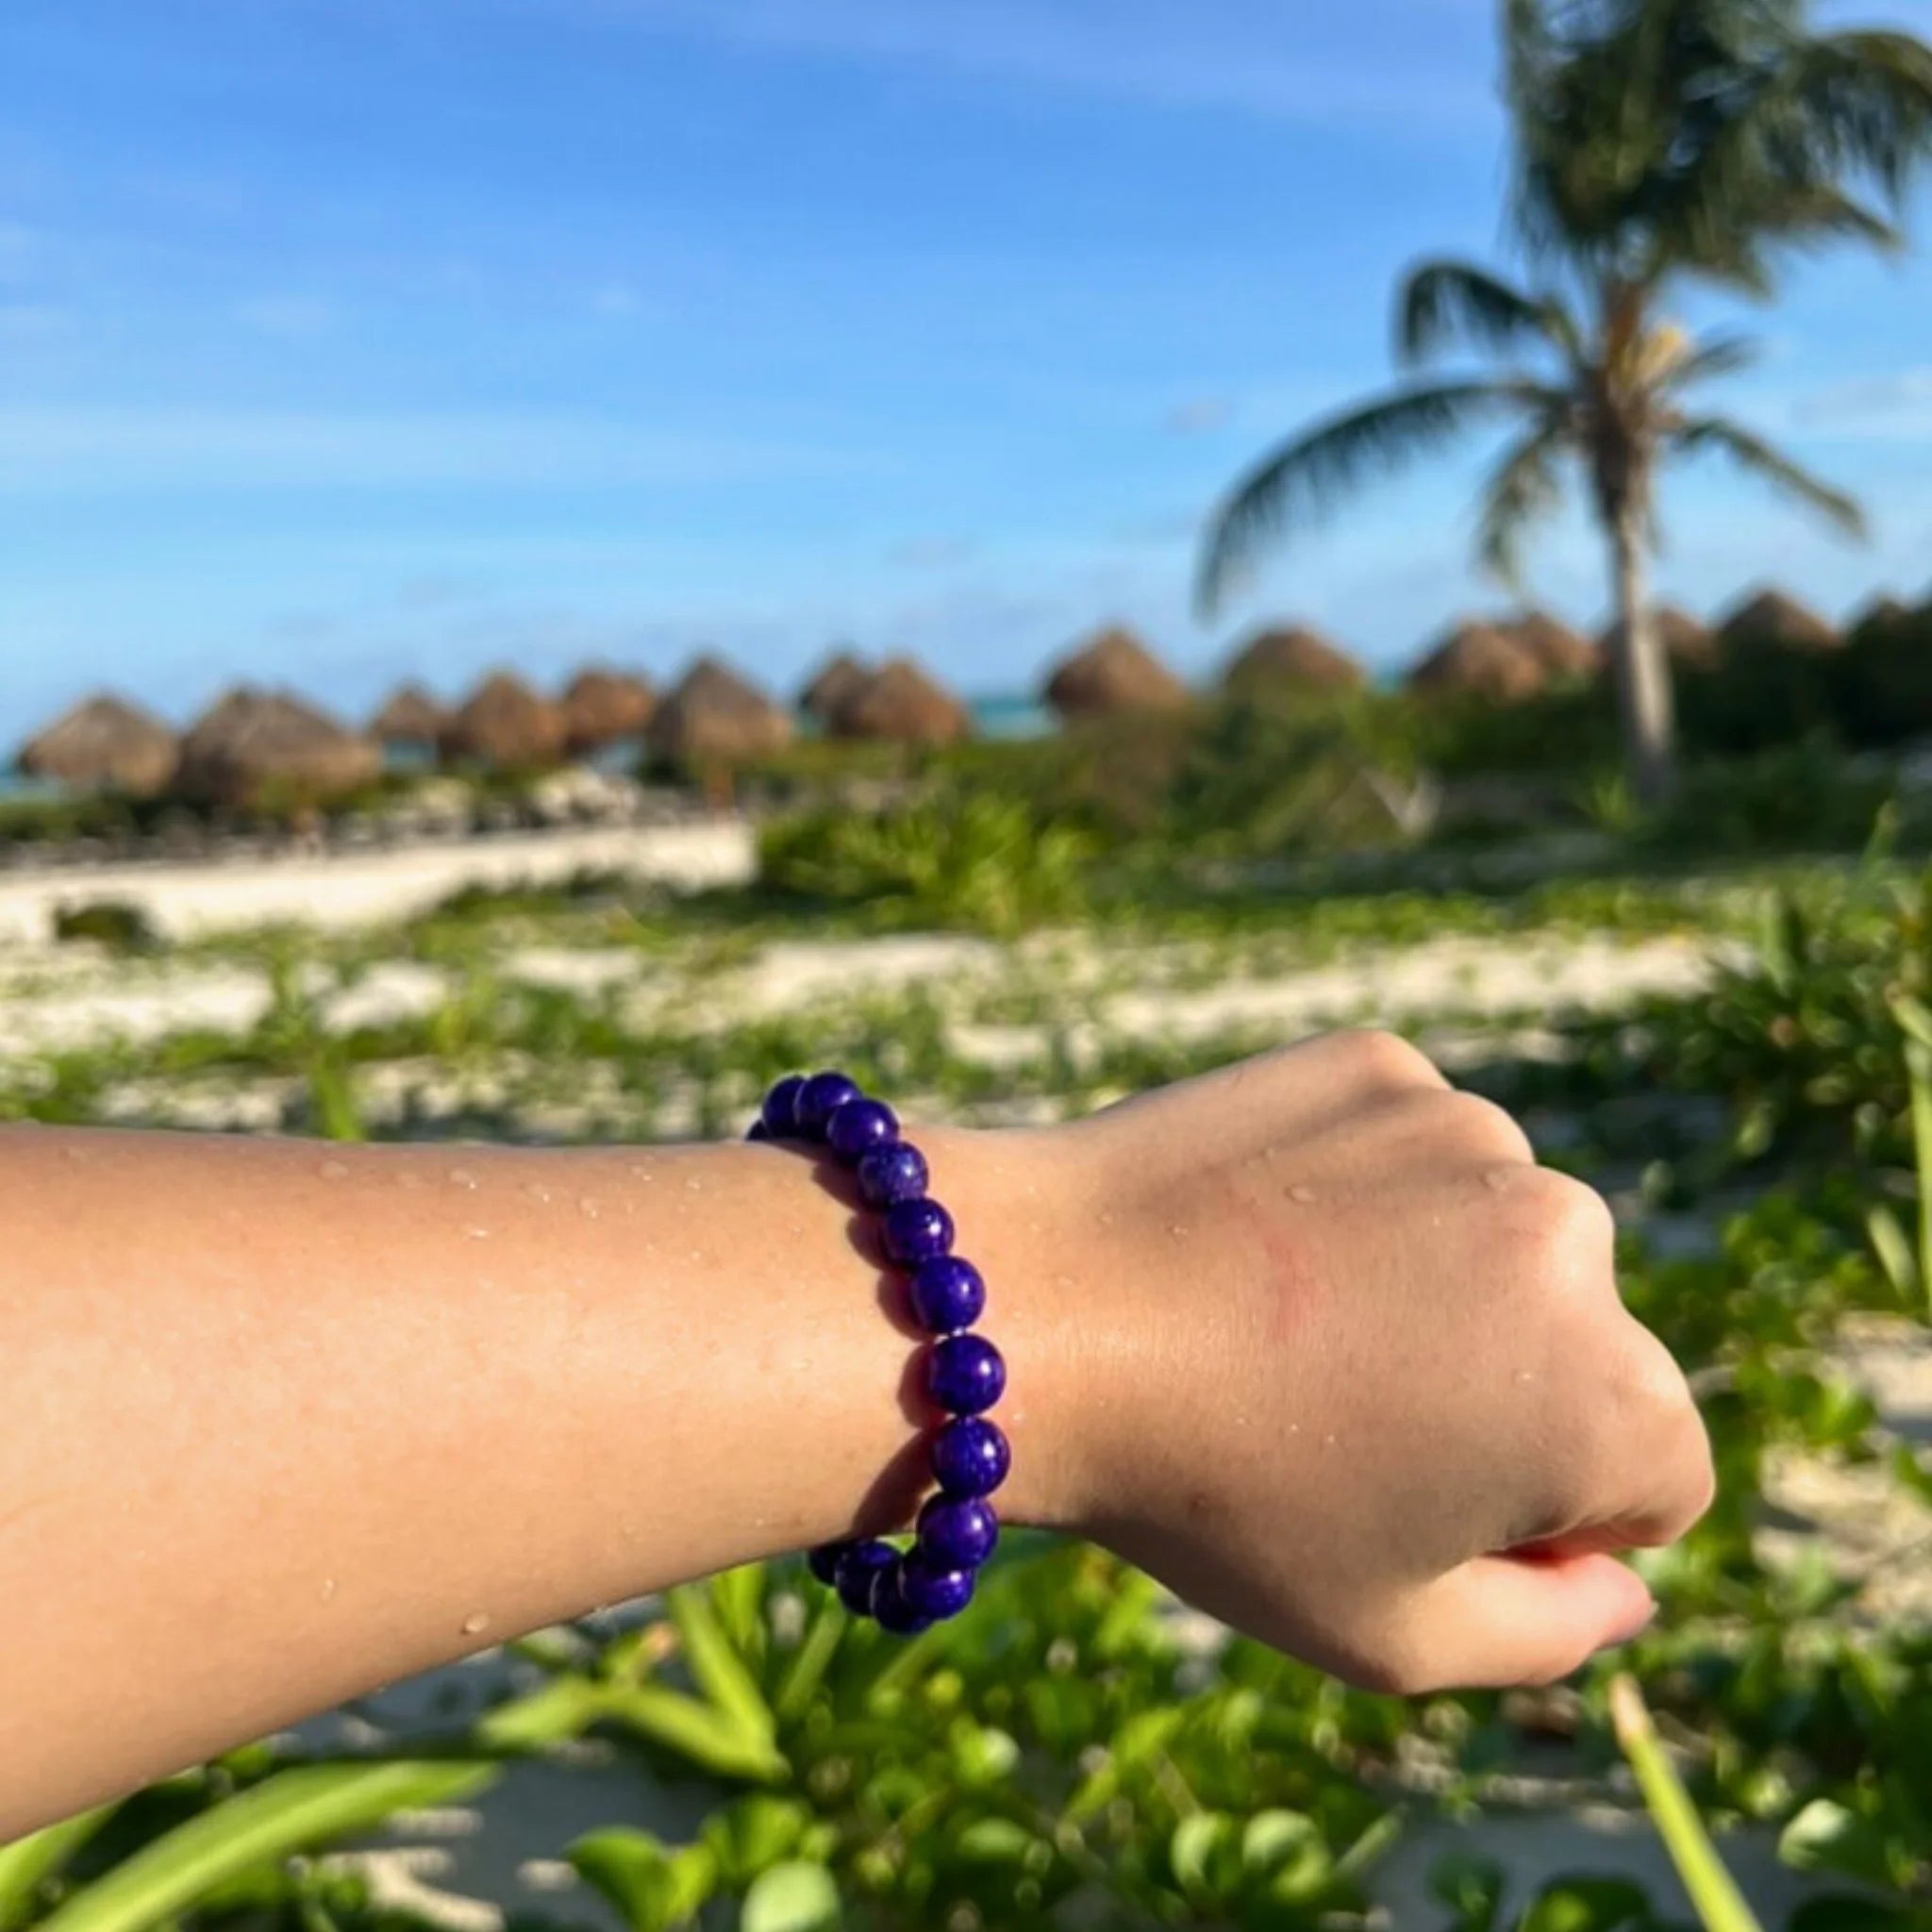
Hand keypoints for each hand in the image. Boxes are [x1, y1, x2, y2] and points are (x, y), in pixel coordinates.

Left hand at [953, 1032, 1712, 1690]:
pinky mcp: (1380, 1062)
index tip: (1411, 1497)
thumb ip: (1552, 1631)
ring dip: (1431, 1279)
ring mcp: (1472, 1128)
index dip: (1540, 1516)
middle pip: (1582, 1348)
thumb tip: (1622, 1582)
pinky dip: (1362, 1190)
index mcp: (1606, 1396)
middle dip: (1497, 1388)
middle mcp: (1571, 1237)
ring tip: (1283, 1318)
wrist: (1038, 1310)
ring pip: (1496, 1237)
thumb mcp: (1390, 1634)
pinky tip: (1261, 1232)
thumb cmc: (1211, 1493)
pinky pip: (1412, 1149)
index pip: (1653, 1481)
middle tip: (1333, 1408)